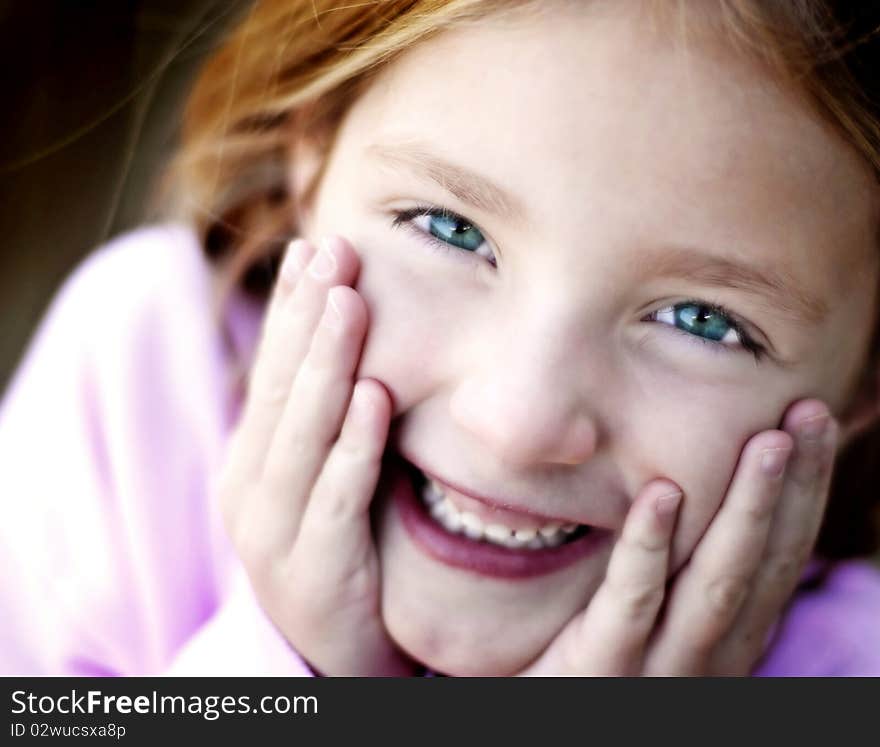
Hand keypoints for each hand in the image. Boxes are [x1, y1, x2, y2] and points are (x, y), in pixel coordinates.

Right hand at [218, 234, 416, 675]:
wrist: (333, 651)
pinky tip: (375, 398)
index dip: (291, 309)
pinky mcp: (316, 569)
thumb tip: (362, 345)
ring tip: (349, 301)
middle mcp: (250, 488)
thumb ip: (328, 420)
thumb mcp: (319, 478)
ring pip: (303, 434)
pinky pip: (337, 497)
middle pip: (281, 388)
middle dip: (308, 316)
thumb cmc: (338, 549)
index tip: (314, 246)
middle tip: (335, 249)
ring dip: (326, 364)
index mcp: (251, 460)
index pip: (271, 370)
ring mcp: (275, 531)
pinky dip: (354, 446)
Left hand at [519, 399, 837, 675]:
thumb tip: (687, 477)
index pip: (780, 554)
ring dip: (747, 508)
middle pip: (763, 562)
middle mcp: (709, 654)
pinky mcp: (600, 667)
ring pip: (717, 582)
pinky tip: (663, 492)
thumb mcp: (651, 609)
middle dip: (791, 486)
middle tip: (808, 412)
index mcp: (727, 634)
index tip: (814, 419)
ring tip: (766, 441)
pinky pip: (632, 601)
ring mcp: (660, 666)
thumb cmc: (591, 653)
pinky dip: (649, 545)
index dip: (804, 488)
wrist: (544, 718)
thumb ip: (676, 563)